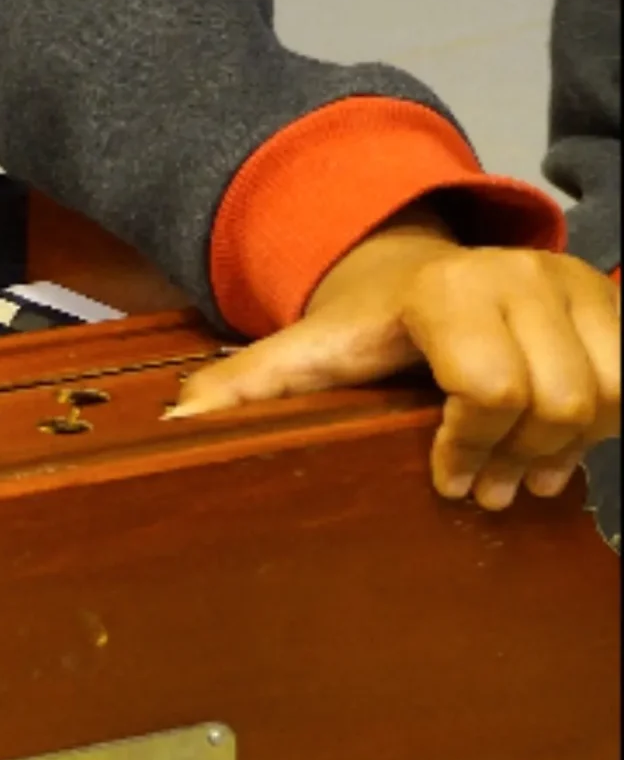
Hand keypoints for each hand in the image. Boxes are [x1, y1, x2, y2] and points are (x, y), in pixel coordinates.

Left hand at [171, 215, 619, 507]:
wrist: (417, 275)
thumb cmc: (364, 331)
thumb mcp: (303, 355)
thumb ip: (246, 388)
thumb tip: (178, 423)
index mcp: (441, 291)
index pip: (489, 389)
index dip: (470, 447)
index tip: (444, 478)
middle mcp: (514, 273)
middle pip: (553, 402)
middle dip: (518, 458)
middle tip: (486, 487)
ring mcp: (570, 282)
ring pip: (604, 397)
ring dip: (568, 448)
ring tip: (522, 468)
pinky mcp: (609, 300)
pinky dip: (607, 425)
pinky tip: (563, 440)